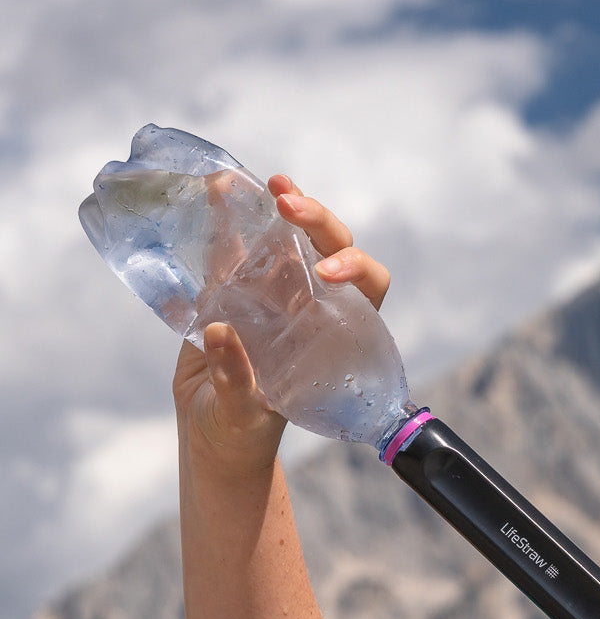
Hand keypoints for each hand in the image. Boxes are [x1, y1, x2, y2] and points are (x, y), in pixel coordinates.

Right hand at [174, 175, 393, 475]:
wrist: (212, 435)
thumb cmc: (242, 432)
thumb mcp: (243, 414)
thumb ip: (237, 379)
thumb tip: (219, 333)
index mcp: (337, 334)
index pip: (368, 287)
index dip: (356, 270)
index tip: (328, 273)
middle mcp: (312, 305)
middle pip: (330, 248)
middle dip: (316, 220)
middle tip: (286, 201)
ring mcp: (275, 294)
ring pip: (287, 239)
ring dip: (278, 207)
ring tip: (262, 182)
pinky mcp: (234, 290)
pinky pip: (237, 249)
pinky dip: (230, 221)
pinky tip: (219, 193)